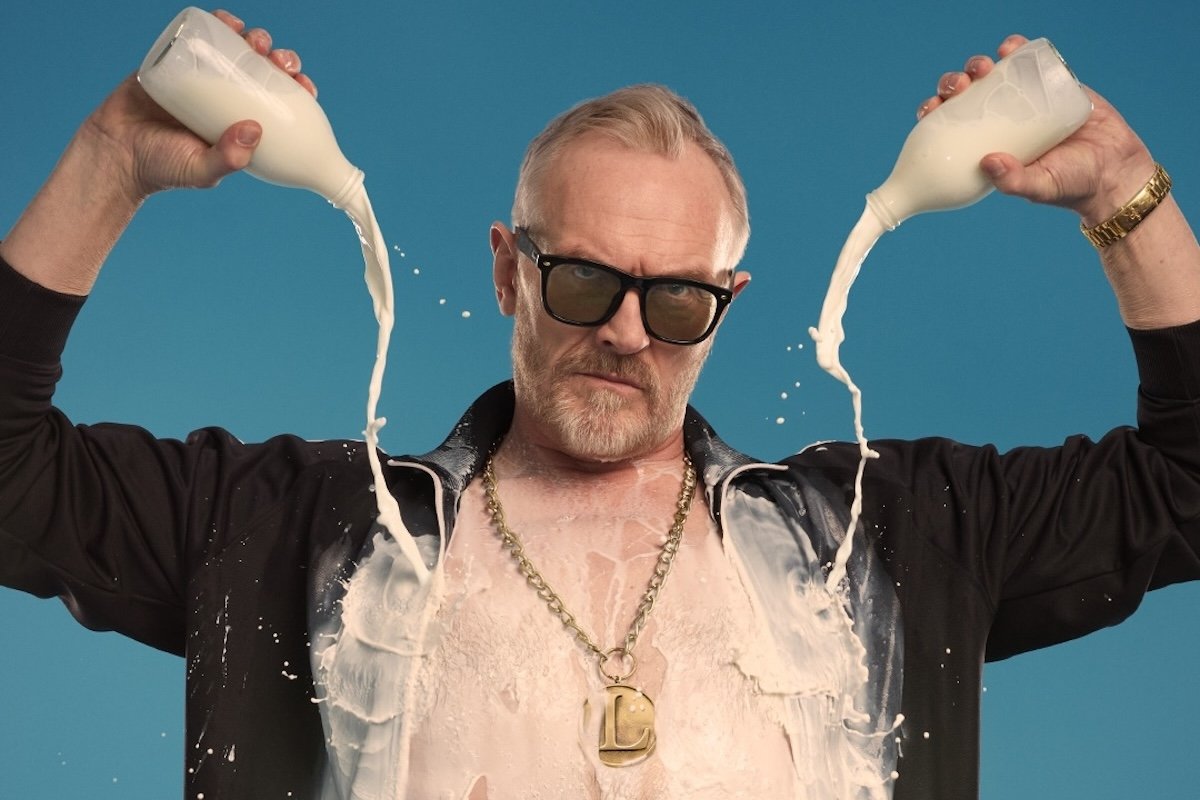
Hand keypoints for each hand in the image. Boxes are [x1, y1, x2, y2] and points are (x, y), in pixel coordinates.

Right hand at [82, 9, 318, 200]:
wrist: (113, 153)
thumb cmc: (163, 168)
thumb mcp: (202, 170)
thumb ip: (227, 157)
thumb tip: (255, 130)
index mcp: (242, 122)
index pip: (280, 102)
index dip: (296, 90)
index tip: (306, 85)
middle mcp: (226, 97)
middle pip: (264, 71)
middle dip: (279, 60)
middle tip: (281, 61)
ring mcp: (201, 77)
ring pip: (236, 50)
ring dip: (253, 39)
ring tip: (256, 41)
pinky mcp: (174, 61)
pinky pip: (200, 37)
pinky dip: (216, 24)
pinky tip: (228, 20)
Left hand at [918, 34, 1155, 224]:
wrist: (1115, 170)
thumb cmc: (1071, 185)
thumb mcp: (1038, 187)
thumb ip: (1014, 180)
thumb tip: (987, 162)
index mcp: (986, 145)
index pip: (949, 126)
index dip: (935, 112)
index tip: (930, 107)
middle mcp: (1000, 121)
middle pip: (965, 96)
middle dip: (954, 84)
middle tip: (959, 84)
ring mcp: (1025, 101)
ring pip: (992, 75)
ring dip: (980, 64)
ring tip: (983, 66)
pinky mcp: (1053, 85)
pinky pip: (1030, 62)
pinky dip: (1017, 49)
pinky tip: (1009, 46)